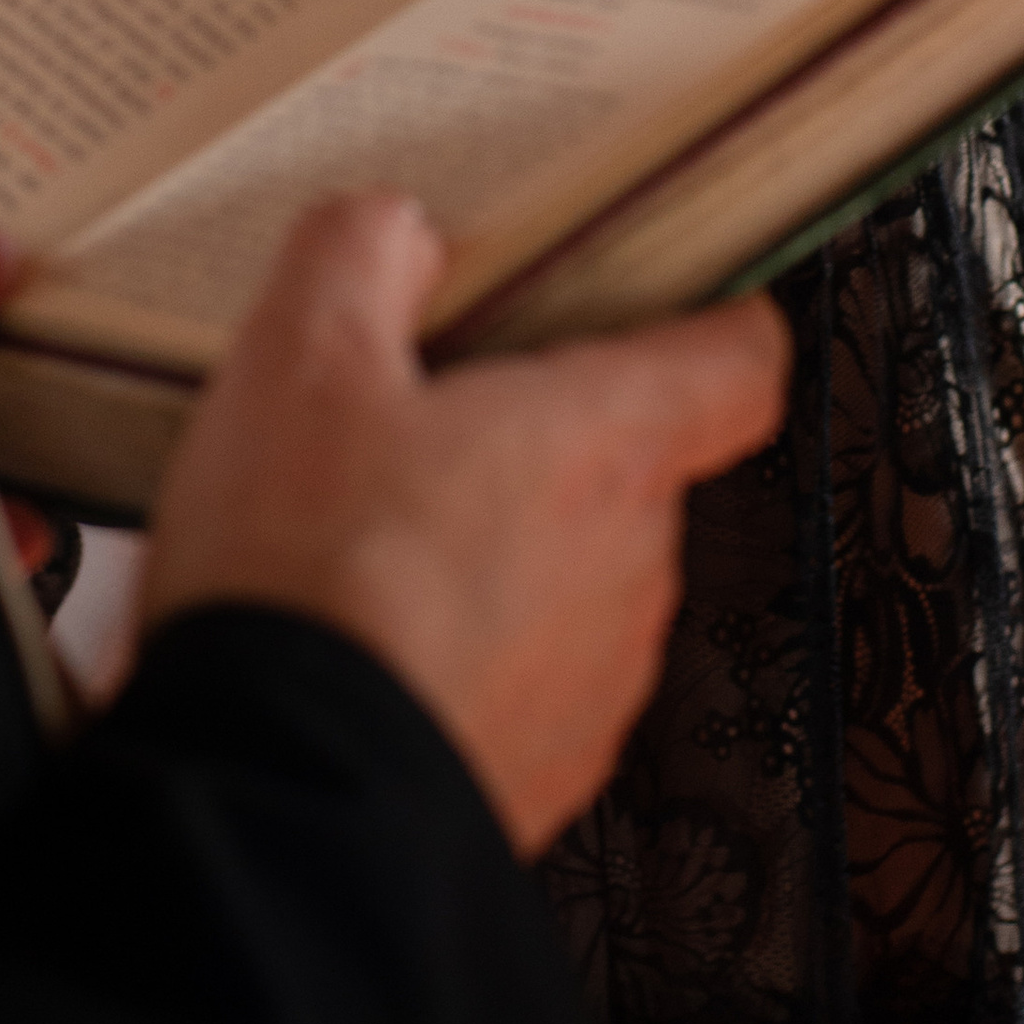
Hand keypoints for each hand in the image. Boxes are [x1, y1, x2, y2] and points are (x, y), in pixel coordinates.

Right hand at [145, 195, 788, 852]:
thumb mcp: (301, 355)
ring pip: (571, 573)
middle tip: (424, 418)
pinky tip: (364, 636)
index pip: (738, 363)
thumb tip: (395, 232)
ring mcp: (597, 678)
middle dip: (539, 435)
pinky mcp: (544, 767)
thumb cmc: (311, 574)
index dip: (720, 319)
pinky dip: (462, 649)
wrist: (286, 791)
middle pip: (627, 464)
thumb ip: (362, 254)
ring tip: (364, 539)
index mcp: (605, 443)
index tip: (692, 301)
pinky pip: (523, 673)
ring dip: (494, 548)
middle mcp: (631, 564)